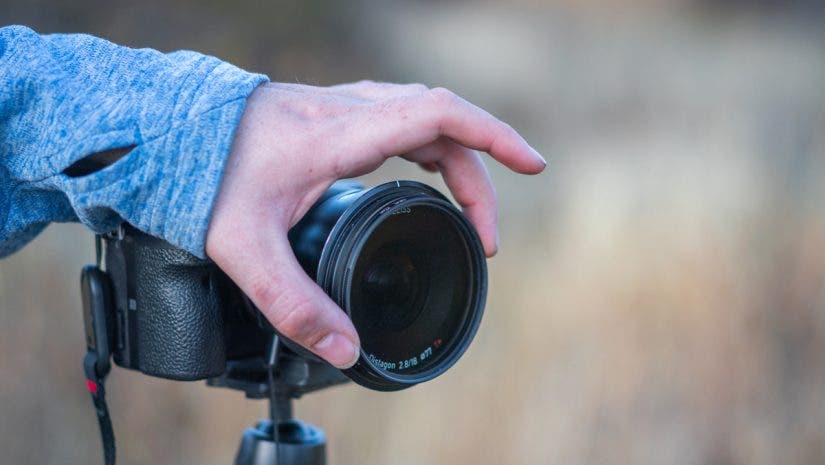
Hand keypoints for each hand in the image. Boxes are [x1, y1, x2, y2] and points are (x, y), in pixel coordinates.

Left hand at [205, 81, 544, 367]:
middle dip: (481, 178)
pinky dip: (434, 148)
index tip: (532, 163)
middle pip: (444, 126)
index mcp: (338, 136)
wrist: (171, 134)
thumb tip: (347, 348)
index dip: (493, 137)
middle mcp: (349, 112)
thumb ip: (293, 304)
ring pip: (426, 121)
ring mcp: (344, 107)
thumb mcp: (242, 249)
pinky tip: (433, 173)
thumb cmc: (203, 180)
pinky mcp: (337, 115)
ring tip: (472, 214)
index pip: (436, 116)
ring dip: (461, 161)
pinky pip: (405, 119)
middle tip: (487, 237)